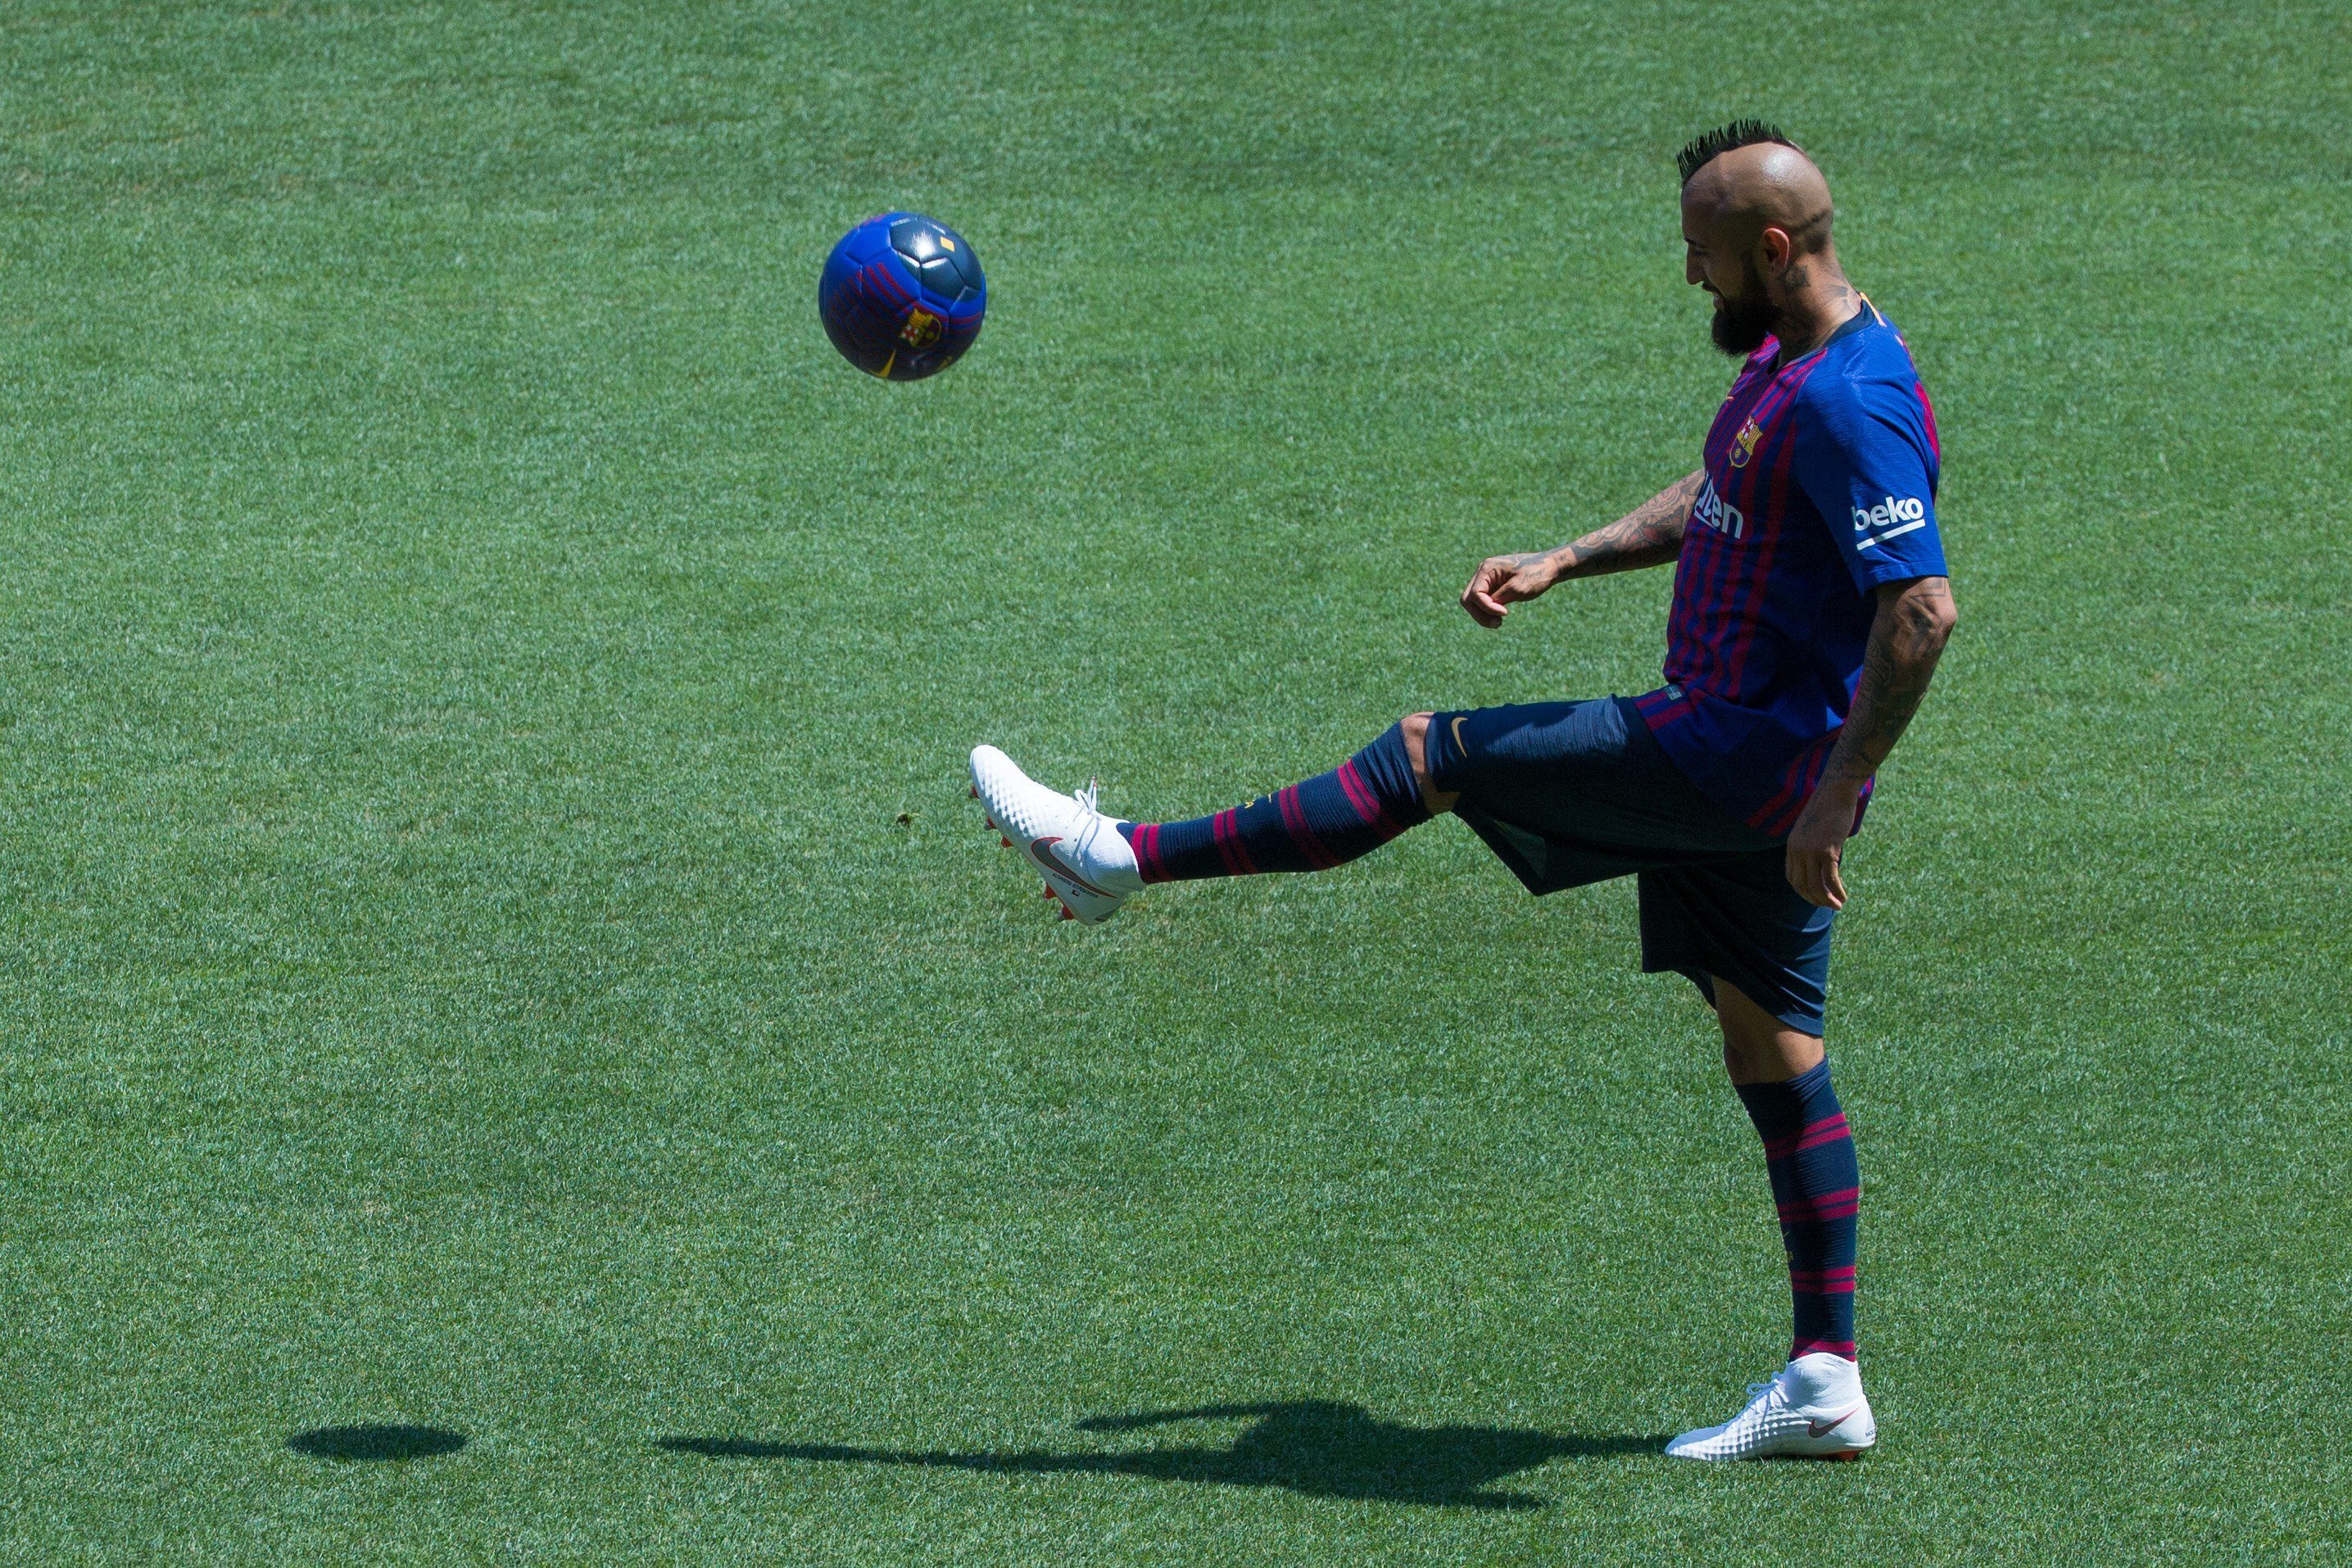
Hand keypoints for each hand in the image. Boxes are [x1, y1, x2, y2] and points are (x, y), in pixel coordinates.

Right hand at [1461, 553, 1560, 627]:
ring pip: (1473, 603)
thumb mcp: (1518, 588)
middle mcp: (1483, 572)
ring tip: (1499, 623)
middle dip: (1480, 614)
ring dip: (1482, 615)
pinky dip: (1488, 612)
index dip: (1486, 607)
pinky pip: (1483, 602)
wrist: (1550, 567)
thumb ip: (1499, 599)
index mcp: (1488, 568)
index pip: (1475, 594)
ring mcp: (1487, 579)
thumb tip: (1484, 609)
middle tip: (1498, 623)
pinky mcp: (1493, 586)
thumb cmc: (1537, 574)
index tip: (1505, 613)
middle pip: (1468, 599)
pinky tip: (1501, 617)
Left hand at [1783, 779, 1861, 909]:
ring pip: (1816, 885)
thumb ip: (1811, 845)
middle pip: (1802, 885)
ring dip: (1827, 900)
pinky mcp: (1827, 850)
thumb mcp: (1812, 829)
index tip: (1815, 897)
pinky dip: (1837, 891)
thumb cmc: (1827, 809)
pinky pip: (1830, 879)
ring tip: (1838, 906)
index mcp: (1792, 846)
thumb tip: (1820, 862)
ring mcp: (1811, 851)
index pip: (1792, 877)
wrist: (1834, 793)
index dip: (1803, 891)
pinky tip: (1844, 897)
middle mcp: (1798, 851)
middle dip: (1815, 899)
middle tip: (1828, 906)